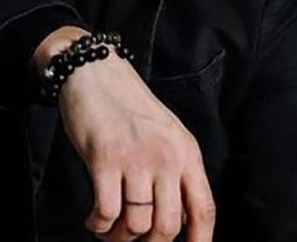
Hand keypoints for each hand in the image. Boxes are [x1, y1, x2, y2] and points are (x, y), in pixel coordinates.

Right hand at [34, 28, 216, 241]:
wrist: (95, 72)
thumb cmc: (128, 107)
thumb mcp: (165, 135)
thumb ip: (174, 173)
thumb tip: (175, 222)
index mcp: (187, 152)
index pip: (203, 210)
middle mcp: (167, 156)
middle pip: (168, 226)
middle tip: (132, 240)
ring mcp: (136, 157)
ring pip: (136, 224)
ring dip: (119, 237)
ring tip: (108, 230)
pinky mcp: (105, 158)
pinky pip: (106, 211)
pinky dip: (98, 225)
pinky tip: (93, 220)